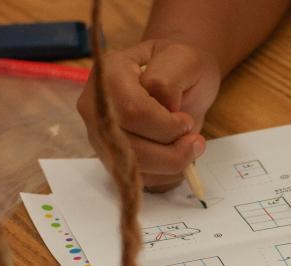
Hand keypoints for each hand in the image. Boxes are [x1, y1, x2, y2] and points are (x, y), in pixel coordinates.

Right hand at [77, 40, 220, 190]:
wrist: (176, 78)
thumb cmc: (179, 67)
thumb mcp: (183, 59)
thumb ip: (169, 80)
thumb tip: (165, 110)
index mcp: (109, 74)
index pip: (132, 112)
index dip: (165, 125)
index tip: (185, 121)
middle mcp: (95, 107)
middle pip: (130, 145)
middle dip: (171, 151)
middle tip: (195, 141)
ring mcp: (100, 135)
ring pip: (133, 168)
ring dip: (170, 164)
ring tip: (190, 148)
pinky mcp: (112, 158)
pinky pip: (138, 180)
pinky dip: (165, 175)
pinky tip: (177, 157)